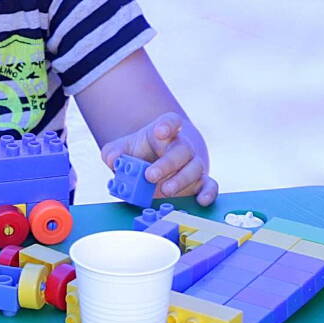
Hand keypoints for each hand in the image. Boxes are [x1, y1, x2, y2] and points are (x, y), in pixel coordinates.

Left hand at [100, 113, 216, 206]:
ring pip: (195, 168)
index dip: (167, 125)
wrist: (156, 167)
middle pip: (182, 150)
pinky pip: (210, 185)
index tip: (160, 131)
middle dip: (167, 163)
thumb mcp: (122, 151)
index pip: (171, 122)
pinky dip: (208, 193)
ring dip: (181, 180)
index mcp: (164, 133)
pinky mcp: (200, 182)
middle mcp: (182, 146)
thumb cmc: (140, 155)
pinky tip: (201, 200)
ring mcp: (193, 164)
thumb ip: (114, 153)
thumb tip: (113, 160)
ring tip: (164, 190)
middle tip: (150, 175)